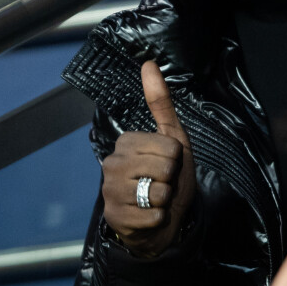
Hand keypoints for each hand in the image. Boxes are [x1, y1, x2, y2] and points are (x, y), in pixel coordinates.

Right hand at [101, 60, 196, 257]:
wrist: (162, 222)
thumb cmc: (168, 178)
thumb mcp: (172, 139)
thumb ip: (161, 103)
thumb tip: (149, 63)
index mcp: (126, 141)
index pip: (169, 147)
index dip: (177, 159)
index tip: (167, 165)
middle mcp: (112, 163)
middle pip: (164, 168)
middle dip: (172, 180)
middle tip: (162, 183)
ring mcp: (110, 191)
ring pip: (158, 193)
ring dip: (166, 200)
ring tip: (155, 200)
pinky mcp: (114, 217)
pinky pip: (153, 215)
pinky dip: (159, 219)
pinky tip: (150, 217)